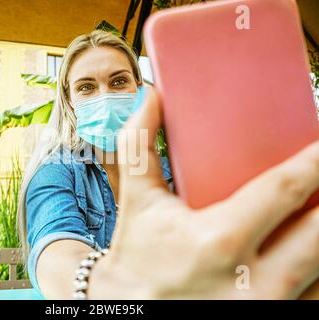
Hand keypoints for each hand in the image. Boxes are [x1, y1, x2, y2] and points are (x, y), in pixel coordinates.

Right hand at [90, 87, 318, 298]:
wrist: (133, 306)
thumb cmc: (137, 254)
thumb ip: (139, 145)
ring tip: (313, 206)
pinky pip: (315, 294)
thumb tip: (150, 98)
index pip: (283, 191)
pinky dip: (318, 270)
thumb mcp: (136, 199)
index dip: (314, 162)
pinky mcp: (272, 319)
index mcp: (218, 240)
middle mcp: (252, 282)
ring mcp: (267, 306)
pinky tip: (305, 245)